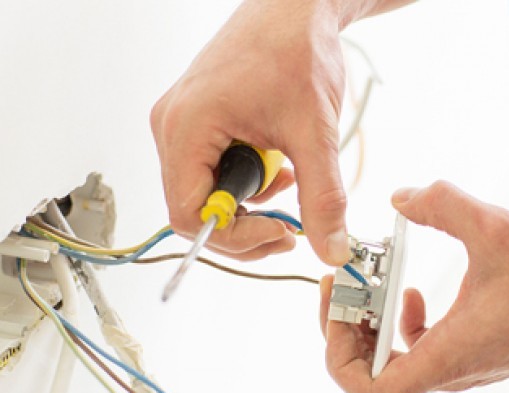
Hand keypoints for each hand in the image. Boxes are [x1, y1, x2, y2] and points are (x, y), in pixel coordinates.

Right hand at [151, 0, 350, 263]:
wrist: (296, 6)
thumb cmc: (296, 49)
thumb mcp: (314, 132)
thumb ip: (323, 198)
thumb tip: (330, 249)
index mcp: (186, 127)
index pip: (190, 215)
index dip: (237, 236)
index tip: (281, 233)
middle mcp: (173, 127)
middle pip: (195, 209)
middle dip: (246, 224)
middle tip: (289, 226)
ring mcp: (183, 124)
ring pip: (207, 192)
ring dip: (252, 201)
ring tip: (291, 178)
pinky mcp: (201, 121)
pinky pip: (215, 170)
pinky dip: (250, 180)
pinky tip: (280, 165)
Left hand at [319, 181, 508, 392]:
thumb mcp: (494, 228)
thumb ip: (441, 203)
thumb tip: (401, 198)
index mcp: (447, 356)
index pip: (369, 392)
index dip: (339, 353)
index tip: (342, 305)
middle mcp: (451, 371)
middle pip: (371, 374)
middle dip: (350, 325)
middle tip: (352, 283)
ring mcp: (463, 366)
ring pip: (395, 362)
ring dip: (375, 322)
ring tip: (378, 281)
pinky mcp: (474, 353)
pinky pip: (420, 350)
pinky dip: (402, 322)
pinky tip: (413, 290)